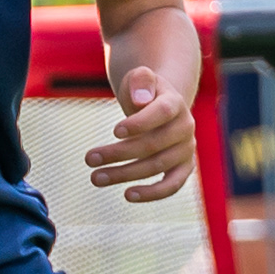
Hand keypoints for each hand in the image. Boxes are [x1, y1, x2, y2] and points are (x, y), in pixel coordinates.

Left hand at [85, 68, 196, 202]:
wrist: (162, 107)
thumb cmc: (144, 92)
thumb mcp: (140, 78)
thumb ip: (140, 81)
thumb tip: (141, 99)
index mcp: (176, 103)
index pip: (162, 112)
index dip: (140, 123)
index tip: (114, 132)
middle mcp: (185, 128)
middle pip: (153, 144)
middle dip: (118, 153)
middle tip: (89, 159)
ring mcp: (186, 150)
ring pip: (157, 166)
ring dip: (124, 174)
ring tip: (95, 177)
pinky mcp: (183, 168)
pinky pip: (172, 186)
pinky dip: (152, 193)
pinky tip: (127, 195)